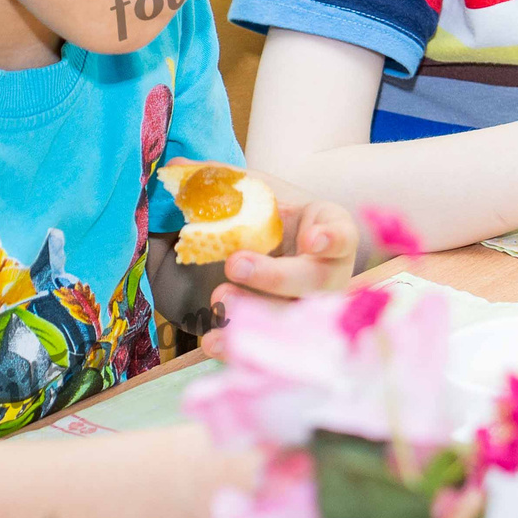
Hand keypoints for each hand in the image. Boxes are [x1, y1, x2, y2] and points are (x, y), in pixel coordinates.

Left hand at [201, 187, 357, 356]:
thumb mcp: (251, 194)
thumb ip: (217, 181)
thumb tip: (176, 168)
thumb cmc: (268, 218)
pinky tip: (212, 342)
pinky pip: (265, 349)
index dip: (331, 239)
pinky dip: (238, 347)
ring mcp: (307, 310)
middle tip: (235, 264)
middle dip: (274, 275)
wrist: (270, 252)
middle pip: (312, 281)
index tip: (312, 239)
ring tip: (217, 299)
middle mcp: (326, 275)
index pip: (341, 235)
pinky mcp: (282, 337)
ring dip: (256, 313)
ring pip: (290, 320)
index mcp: (327, 231)